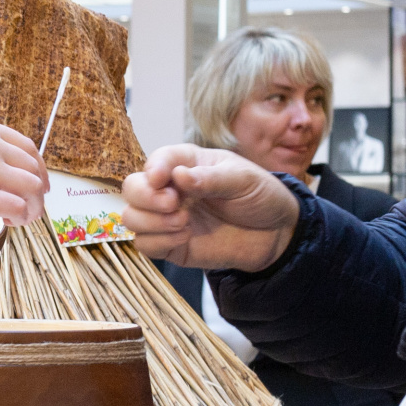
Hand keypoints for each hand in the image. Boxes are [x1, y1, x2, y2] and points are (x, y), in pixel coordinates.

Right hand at [0, 120, 48, 226]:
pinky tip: (7, 223)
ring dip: (32, 208)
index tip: (39, 187)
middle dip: (36, 194)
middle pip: (33, 170)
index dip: (38, 171)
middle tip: (27, 210)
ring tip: (17, 219)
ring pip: (31, 189)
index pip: (28, 148)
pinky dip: (20, 218)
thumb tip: (15, 177)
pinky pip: (17, 208)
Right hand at [119, 145, 300, 270]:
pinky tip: (185, 237)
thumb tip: (178, 176)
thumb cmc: (260, 197)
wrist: (275, 234)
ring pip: (131, 217)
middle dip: (146, 197)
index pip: (157, 161)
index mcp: (186, 164)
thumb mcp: (243, 179)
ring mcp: (167, 218)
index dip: (153, 169)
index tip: (162, 180)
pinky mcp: (169, 245)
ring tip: (183, 222)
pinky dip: (159, 241)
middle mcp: (170, 189)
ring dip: (152, 221)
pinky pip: (144, 244)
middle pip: (131, 188)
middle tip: (174, 204)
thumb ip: (211, 178)